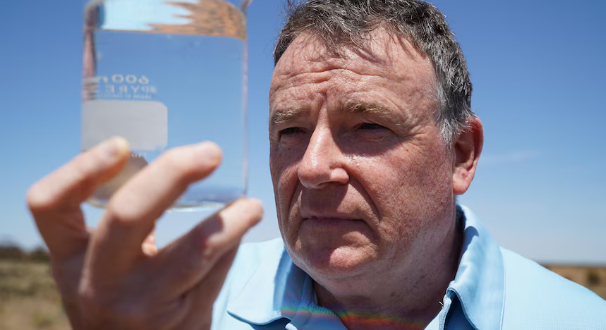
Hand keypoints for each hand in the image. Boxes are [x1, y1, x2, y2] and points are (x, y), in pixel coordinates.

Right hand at [26, 138, 262, 329]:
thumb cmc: (120, 293)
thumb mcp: (102, 263)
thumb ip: (123, 219)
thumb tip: (172, 161)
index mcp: (69, 258)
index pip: (50, 205)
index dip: (80, 170)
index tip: (121, 144)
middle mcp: (97, 283)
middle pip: (127, 215)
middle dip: (172, 174)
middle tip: (210, 153)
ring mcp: (141, 306)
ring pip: (193, 251)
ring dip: (229, 221)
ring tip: (250, 205)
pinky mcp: (183, 322)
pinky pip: (216, 272)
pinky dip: (232, 244)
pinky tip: (241, 229)